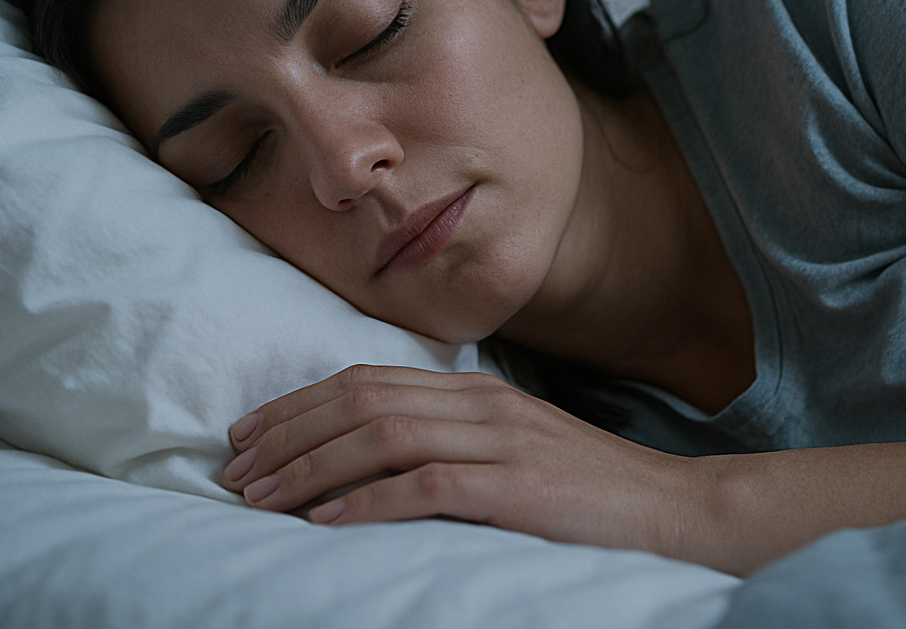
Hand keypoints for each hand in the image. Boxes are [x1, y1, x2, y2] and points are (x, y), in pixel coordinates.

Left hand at [221, 364, 708, 556]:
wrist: (671, 508)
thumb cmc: (586, 489)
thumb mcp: (513, 448)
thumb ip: (452, 440)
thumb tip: (374, 458)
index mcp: (476, 389)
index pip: (368, 380)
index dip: (299, 404)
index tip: (249, 433)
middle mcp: (480, 403)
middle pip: (362, 400)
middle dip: (288, 433)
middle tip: (234, 468)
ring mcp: (500, 441)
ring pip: (381, 436)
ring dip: (311, 467)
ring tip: (261, 496)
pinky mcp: (516, 485)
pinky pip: (425, 486)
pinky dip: (367, 503)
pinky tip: (325, 523)